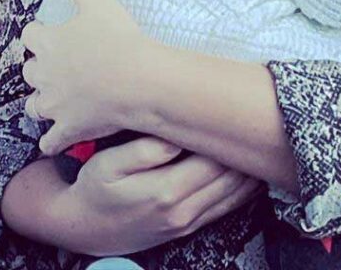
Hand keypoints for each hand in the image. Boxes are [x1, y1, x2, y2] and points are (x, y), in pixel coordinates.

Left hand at [22, 0, 154, 155]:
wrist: (139, 81)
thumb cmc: (119, 38)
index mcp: (47, 43)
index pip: (29, 35)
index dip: (39, 34)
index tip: (50, 34)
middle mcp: (44, 75)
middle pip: (28, 71)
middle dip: (39, 68)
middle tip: (55, 66)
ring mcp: (55, 106)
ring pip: (34, 106)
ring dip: (41, 102)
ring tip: (52, 100)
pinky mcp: (69, 130)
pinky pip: (50, 142)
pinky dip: (51, 142)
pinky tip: (54, 141)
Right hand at [58, 137, 261, 255]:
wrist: (83, 227)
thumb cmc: (94, 188)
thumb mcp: (108, 164)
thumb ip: (144, 150)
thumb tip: (175, 137)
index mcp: (165, 190)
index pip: (211, 160)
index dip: (226, 137)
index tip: (234, 112)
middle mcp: (182, 210)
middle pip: (228, 178)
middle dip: (243, 151)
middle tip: (254, 121)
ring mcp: (186, 222)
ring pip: (232, 196)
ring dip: (248, 172)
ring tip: (256, 142)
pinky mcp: (186, 228)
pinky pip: (223, 210)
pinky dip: (241, 192)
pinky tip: (248, 174)